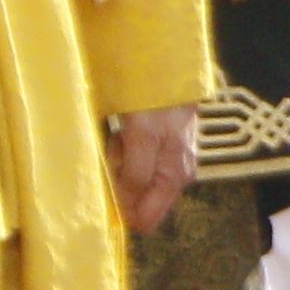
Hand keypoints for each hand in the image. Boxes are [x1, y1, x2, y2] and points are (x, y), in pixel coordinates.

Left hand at [109, 106, 199, 233]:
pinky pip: (134, 161)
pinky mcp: (160, 146)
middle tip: (118, 152)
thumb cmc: (158, 102)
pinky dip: (124, 150)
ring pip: (133, 179)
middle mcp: (176, 175)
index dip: (123, 208)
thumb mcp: (143, 139)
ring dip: (120, 163)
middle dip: (120, 181)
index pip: (147, 219)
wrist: (169, 70)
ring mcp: (169, 161)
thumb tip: (127, 211)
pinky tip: (126, 131)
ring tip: (122, 136)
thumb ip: (136, 176)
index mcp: (175, 179)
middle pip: (138, 199)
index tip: (112, 183)